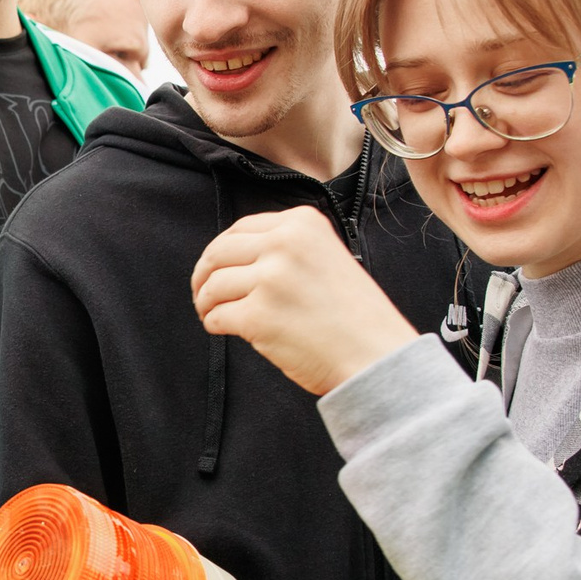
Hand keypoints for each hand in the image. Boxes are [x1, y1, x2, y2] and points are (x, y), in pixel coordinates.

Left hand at [190, 207, 417, 396]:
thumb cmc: (354, 316)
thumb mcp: (326, 257)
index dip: (220, 252)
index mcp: (302, 223)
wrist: (376, 356)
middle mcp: (284, 244)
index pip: (240, 229)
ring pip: (212, 285)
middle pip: (218, 253)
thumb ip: (287, 247)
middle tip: (203, 295)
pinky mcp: (257, 315)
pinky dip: (214, 324)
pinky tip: (225, 330)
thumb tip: (233, 255)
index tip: (215, 269)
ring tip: (213, 315)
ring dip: (206, 303)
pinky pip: (216, 316)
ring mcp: (270, 279)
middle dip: (203, 276)